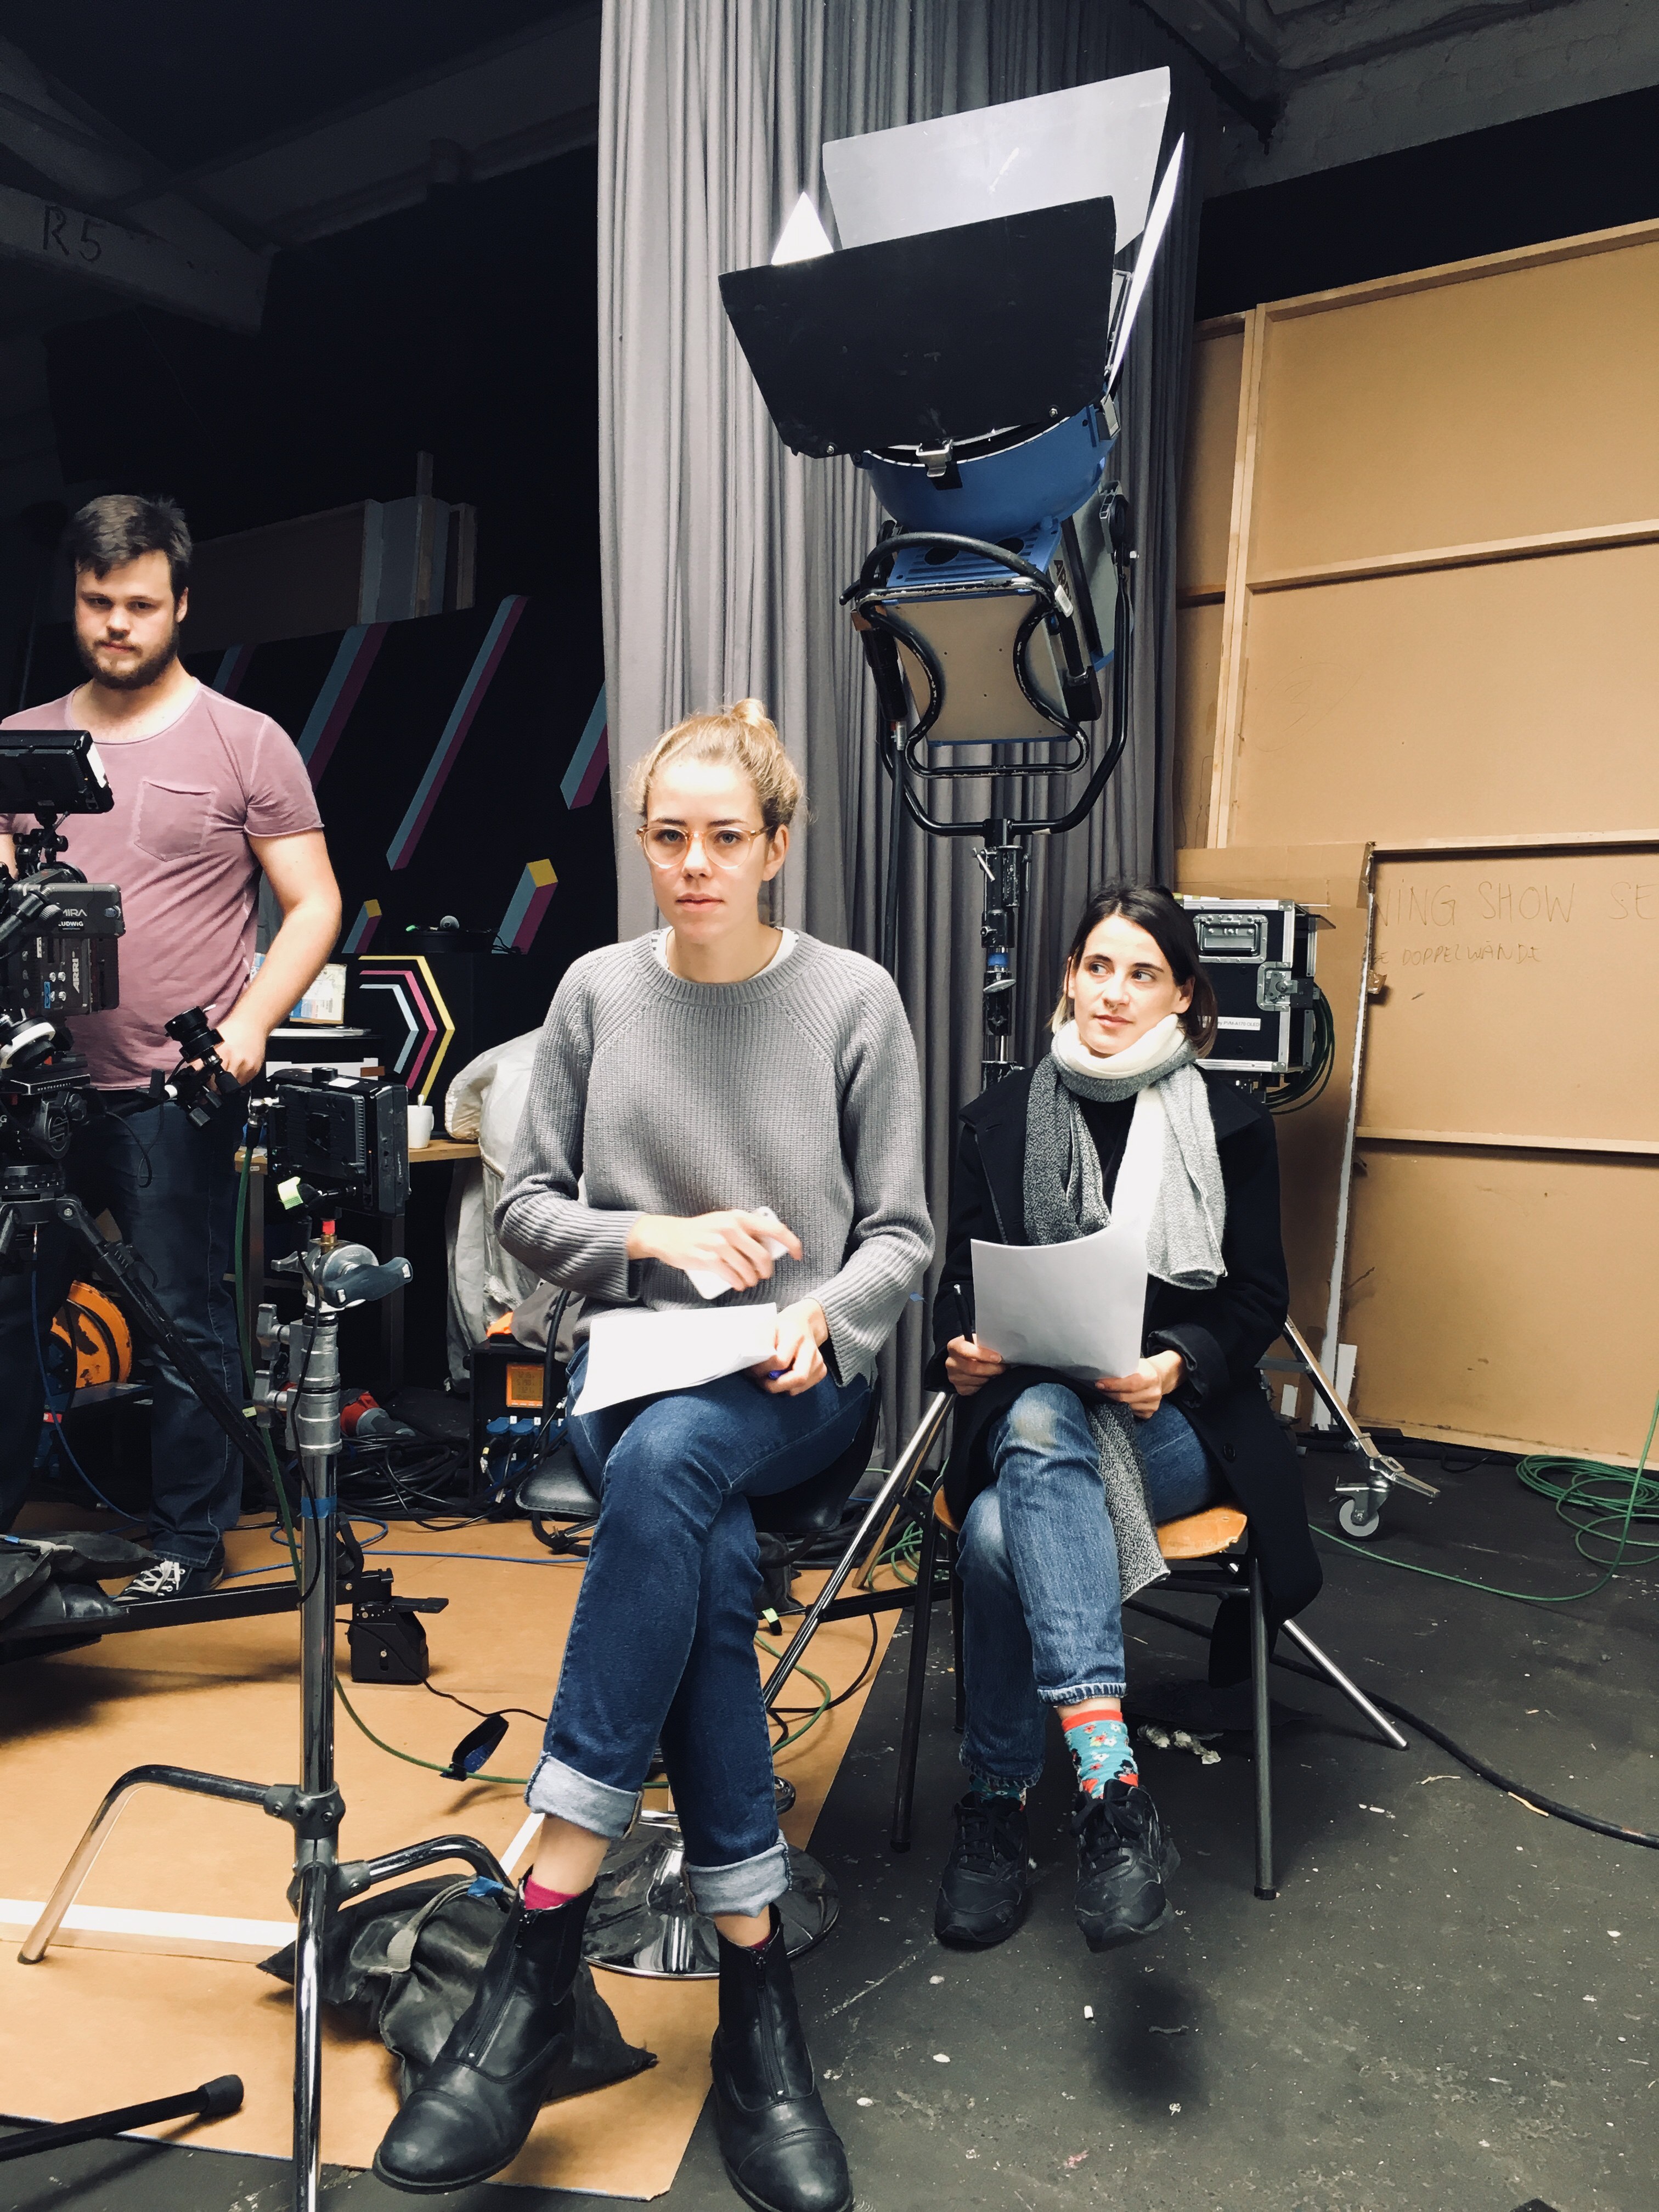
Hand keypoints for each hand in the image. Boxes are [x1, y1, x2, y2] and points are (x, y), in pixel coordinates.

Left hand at [207, 1008, 266, 1086]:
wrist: (252, 1024)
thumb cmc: (232, 1030)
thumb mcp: (211, 1041)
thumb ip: (202, 1058)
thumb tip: (194, 1073)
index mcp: (222, 1053)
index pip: (206, 1078)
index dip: (203, 1082)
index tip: (202, 1082)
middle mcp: (235, 1061)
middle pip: (218, 1086)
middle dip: (214, 1083)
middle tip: (213, 1075)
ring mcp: (246, 1067)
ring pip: (231, 1087)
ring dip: (227, 1082)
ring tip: (227, 1068)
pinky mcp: (254, 1071)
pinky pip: (243, 1083)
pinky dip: (238, 1078)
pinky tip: (237, 1066)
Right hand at [628, 1209, 803, 1291]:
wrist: (669, 1235)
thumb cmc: (701, 1231)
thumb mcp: (725, 1222)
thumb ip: (746, 1230)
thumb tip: (771, 1246)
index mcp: (739, 1217)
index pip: (775, 1229)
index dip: (791, 1243)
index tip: (797, 1255)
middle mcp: (730, 1228)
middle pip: (763, 1256)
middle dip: (767, 1271)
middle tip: (762, 1275)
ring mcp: (718, 1243)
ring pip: (748, 1269)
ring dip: (752, 1280)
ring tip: (749, 1282)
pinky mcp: (707, 1259)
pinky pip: (731, 1276)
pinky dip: (738, 1284)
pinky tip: (738, 1284)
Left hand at [752, 1300, 828, 1394]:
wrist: (802, 1321)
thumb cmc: (779, 1327)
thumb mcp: (765, 1328)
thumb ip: (758, 1345)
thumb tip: (749, 1364)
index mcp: (794, 1334)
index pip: (780, 1360)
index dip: (763, 1369)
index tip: (751, 1370)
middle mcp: (809, 1347)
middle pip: (798, 1377)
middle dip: (775, 1385)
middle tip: (761, 1381)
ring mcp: (818, 1359)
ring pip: (800, 1384)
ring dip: (781, 1387)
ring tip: (769, 1378)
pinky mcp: (822, 1369)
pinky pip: (804, 1387)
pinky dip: (790, 1387)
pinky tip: (782, 1377)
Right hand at [945, 1333, 1005, 1397]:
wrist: (962, 1359)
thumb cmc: (972, 1348)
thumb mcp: (977, 1340)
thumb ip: (985, 1344)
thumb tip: (1001, 1351)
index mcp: (954, 1347)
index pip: (965, 1350)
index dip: (983, 1354)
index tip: (997, 1357)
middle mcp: (951, 1363)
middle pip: (973, 1368)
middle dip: (992, 1369)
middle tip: (1003, 1367)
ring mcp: (954, 1377)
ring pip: (977, 1381)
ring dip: (990, 1377)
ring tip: (998, 1372)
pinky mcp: (960, 1389)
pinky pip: (976, 1390)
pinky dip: (985, 1385)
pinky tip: (989, 1378)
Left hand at [1095, 1350, 1183, 1419]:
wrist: (1160, 1377)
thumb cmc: (1143, 1369)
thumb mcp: (1136, 1364)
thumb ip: (1124, 1369)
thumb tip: (1103, 1372)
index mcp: (1151, 1377)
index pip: (1130, 1384)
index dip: (1113, 1385)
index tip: (1099, 1384)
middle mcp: (1153, 1393)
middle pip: (1125, 1398)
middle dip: (1109, 1394)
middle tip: (1098, 1389)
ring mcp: (1152, 1405)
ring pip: (1126, 1407)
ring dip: (1113, 1402)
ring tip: (1105, 1394)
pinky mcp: (1149, 1413)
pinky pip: (1131, 1413)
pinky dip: (1122, 1408)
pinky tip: (1117, 1402)